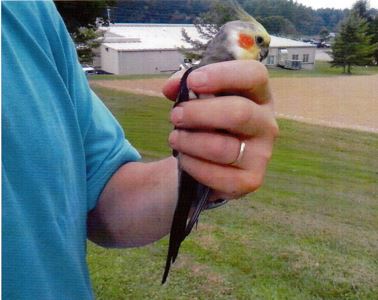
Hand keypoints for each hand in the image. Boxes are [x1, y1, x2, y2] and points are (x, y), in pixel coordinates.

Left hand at [162, 60, 277, 199]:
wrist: (213, 162)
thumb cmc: (209, 123)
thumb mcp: (200, 100)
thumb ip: (185, 87)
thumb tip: (171, 87)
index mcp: (258, 96)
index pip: (254, 75)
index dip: (223, 74)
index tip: (193, 81)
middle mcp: (266, 124)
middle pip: (239, 113)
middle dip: (199, 113)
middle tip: (175, 115)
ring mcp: (262, 154)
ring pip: (222, 147)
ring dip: (190, 142)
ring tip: (174, 138)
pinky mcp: (251, 180)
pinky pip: (217, 174)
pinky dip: (193, 165)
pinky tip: (184, 159)